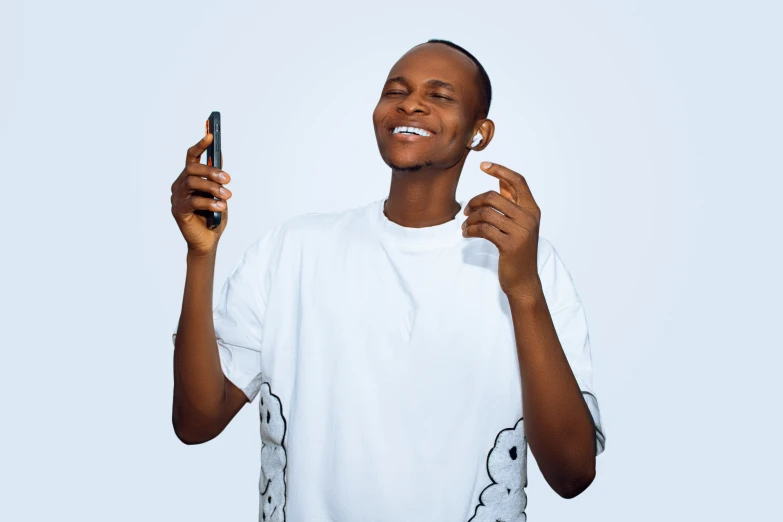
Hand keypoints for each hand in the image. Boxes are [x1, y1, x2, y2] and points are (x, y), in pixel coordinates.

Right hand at [170, 132, 231, 256]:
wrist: (208, 241)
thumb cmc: (213, 217)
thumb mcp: (218, 194)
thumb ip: (216, 177)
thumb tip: (219, 154)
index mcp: (189, 178)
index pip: (191, 157)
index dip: (200, 146)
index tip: (210, 136)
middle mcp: (179, 185)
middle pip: (192, 169)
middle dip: (211, 171)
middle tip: (227, 179)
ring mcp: (176, 198)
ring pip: (193, 183)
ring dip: (212, 188)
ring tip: (227, 195)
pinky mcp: (178, 211)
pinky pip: (193, 201)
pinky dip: (209, 202)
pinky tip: (220, 206)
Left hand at [462, 161, 541, 300]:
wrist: (523, 280)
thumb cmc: (518, 250)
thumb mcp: (519, 224)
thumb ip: (511, 202)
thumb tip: (501, 180)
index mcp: (532, 209)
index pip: (518, 181)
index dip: (500, 170)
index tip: (483, 165)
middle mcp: (529, 218)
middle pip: (494, 197)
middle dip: (475, 202)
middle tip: (466, 211)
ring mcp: (520, 231)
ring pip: (486, 213)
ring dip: (470, 219)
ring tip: (464, 226)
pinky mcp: (509, 245)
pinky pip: (483, 229)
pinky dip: (470, 230)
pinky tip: (466, 234)